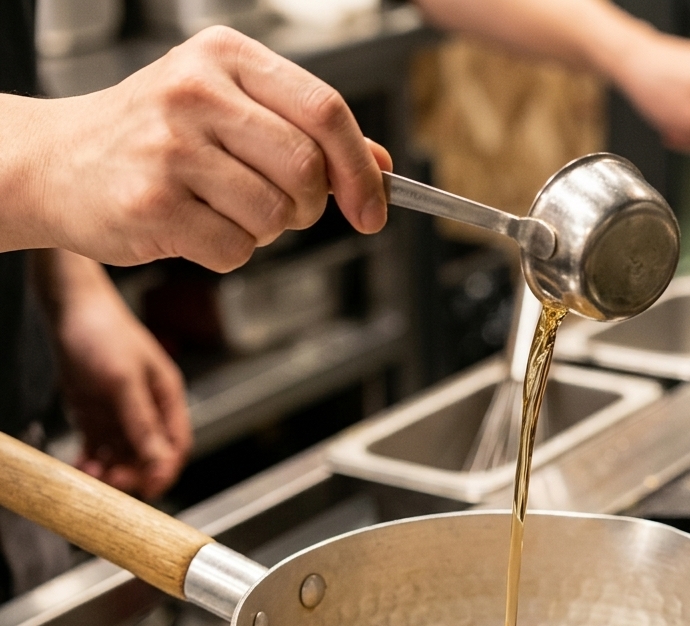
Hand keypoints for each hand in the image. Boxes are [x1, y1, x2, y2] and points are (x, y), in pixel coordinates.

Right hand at [3, 26, 391, 271]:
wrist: (56, 161)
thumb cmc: (153, 135)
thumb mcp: (229, 108)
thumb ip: (305, 131)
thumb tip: (381, 163)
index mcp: (226, 58)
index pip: (326, 111)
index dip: (362, 169)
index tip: (373, 209)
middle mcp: (196, 92)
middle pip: (308, 170)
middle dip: (309, 207)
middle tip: (281, 208)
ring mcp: (170, 148)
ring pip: (275, 217)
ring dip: (265, 231)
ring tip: (222, 208)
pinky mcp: (152, 204)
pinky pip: (236, 251)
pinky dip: (228, 252)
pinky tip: (194, 226)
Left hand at [37, 252, 191, 498]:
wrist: (67, 306)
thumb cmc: (103, 332)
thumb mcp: (124, 380)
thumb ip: (142, 421)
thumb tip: (160, 460)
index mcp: (167, 399)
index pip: (175, 446)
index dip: (165, 470)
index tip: (149, 489)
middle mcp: (147, 409)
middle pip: (148, 455)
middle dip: (132, 472)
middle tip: (111, 483)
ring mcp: (120, 412)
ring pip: (121, 455)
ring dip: (109, 470)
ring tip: (90, 474)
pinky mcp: (95, 413)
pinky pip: (97, 447)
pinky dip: (90, 460)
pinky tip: (79, 467)